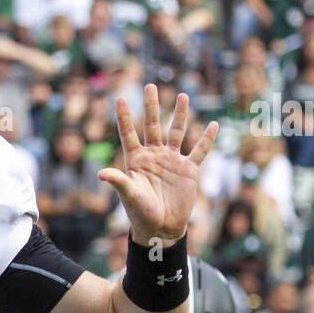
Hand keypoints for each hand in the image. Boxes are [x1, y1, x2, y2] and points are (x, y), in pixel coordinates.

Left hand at [99, 85, 216, 246]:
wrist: (161, 227)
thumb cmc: (141, 212)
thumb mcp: (129, 195)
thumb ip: (118, 182)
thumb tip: (101, 174)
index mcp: (136, 160)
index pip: (128, 133)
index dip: (124, 116)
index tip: (120, 97)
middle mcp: (154, 155)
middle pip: (152, 125)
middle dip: (151, 106)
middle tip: (150, 85)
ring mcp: (172, 161)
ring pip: (177, 132)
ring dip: (180, 114)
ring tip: (182, 95)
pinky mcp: (188, 170)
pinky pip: (199, 151)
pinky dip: (207, 139)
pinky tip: (213, 124)